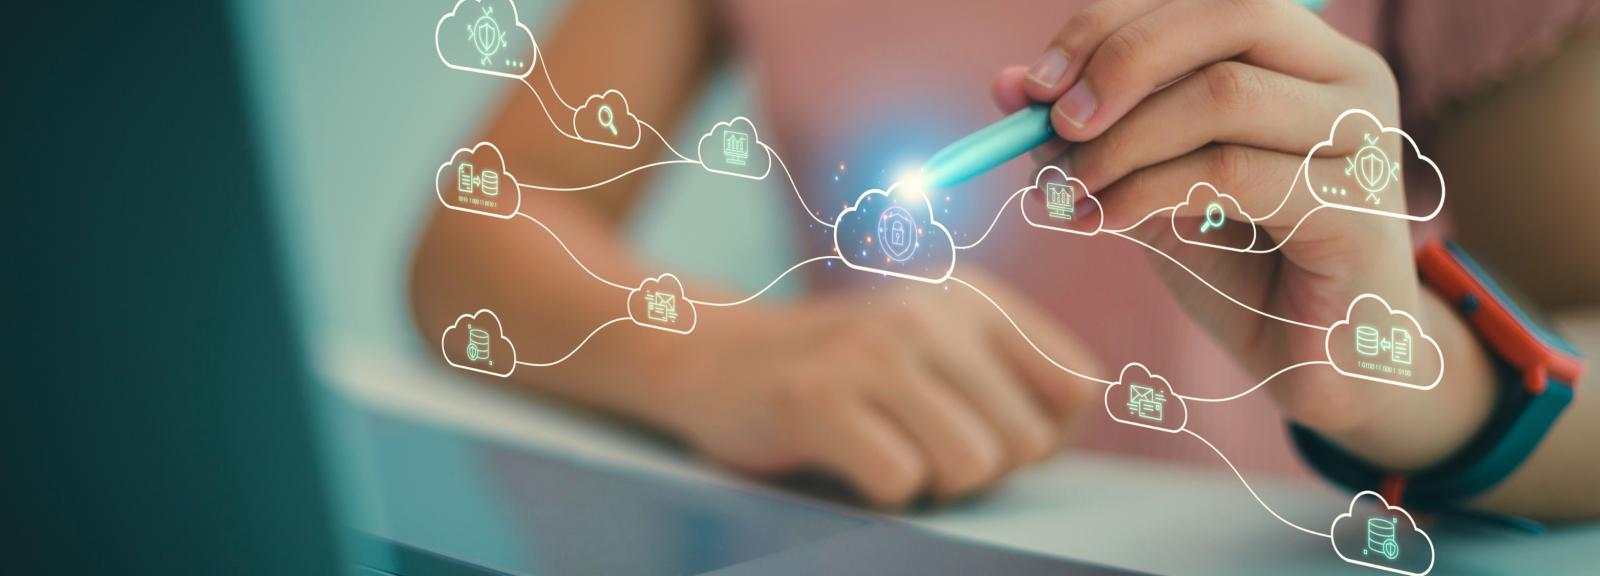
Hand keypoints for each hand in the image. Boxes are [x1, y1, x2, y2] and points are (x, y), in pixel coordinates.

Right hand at [653, 271, 1097, 506]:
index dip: (1042, 434)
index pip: (1078, 388)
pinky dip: (880, 489)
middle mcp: (930, 312)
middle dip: (982, 469)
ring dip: (933, 483)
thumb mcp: (934, 346)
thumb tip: (1063, 434)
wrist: (713, 358)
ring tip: (888, 449)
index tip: (982, 428)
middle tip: (919, 443)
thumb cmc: (842, 372)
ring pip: (974, 466)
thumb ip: (1008, 375)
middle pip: (1028, 442)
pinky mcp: (818, 398)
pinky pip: (901, 482)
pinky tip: (845, 455)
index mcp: (973, 297)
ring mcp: (872, 352)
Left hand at [992, 0, 1494, 469]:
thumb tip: (1009, 86)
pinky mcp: (1356, 209)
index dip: (1109, 26)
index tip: (1034, 87)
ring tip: (1070, 191)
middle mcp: (1348, 80)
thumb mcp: (1150, 186)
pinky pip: (1231, 171)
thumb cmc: (1241, 268)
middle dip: (1120, 63)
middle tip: (1055, 124)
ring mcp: (1363, 139)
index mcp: (1303, 55)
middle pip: (1226, 17)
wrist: (1315, 366)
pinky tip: (1103, 221)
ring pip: (1224, 95)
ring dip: (1123, 141)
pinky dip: (1146, 191)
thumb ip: (1092, 133)